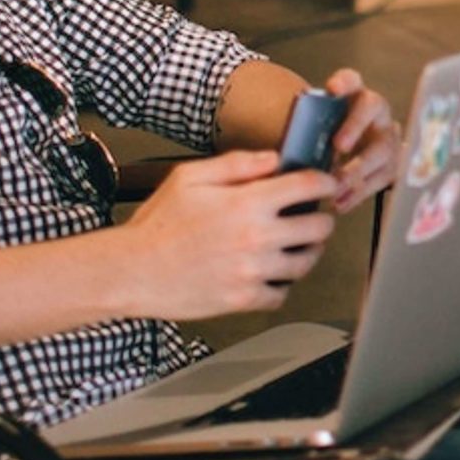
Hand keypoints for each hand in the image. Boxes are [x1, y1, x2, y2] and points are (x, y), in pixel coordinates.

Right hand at [116, 150, 338, 317]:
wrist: (132, 270)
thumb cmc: (157, 224)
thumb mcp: (190, 178)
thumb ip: (236, 164)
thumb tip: (273, 160)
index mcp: (247, 203)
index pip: (307, 187)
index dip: (325, 182)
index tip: (327, 184)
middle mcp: (257, 238)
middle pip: (319, 227)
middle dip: (321, 218)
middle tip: (313, 217)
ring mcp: (252, 271)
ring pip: (306, 263)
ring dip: (307, 252)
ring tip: (297, 245)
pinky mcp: (243, 299)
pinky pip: (282, 294)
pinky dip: (282, 284)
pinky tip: (271, 273)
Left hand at [320, 70, 399, 212]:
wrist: (355, 152)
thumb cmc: (329, 138)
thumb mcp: (320, 129)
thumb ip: (310, 132)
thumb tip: (286, 154)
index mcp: (354, 95)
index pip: (352, 79)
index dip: (344, 82)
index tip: (333, 89)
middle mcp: (376, 111)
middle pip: (372, 108)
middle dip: (355, 127)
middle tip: (338, 146)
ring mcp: (388, 136)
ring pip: (382, 148)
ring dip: (358, 169)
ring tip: (336, 186)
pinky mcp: (393, 163)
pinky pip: (382, 178)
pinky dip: (359, 193)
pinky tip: (341, 203)